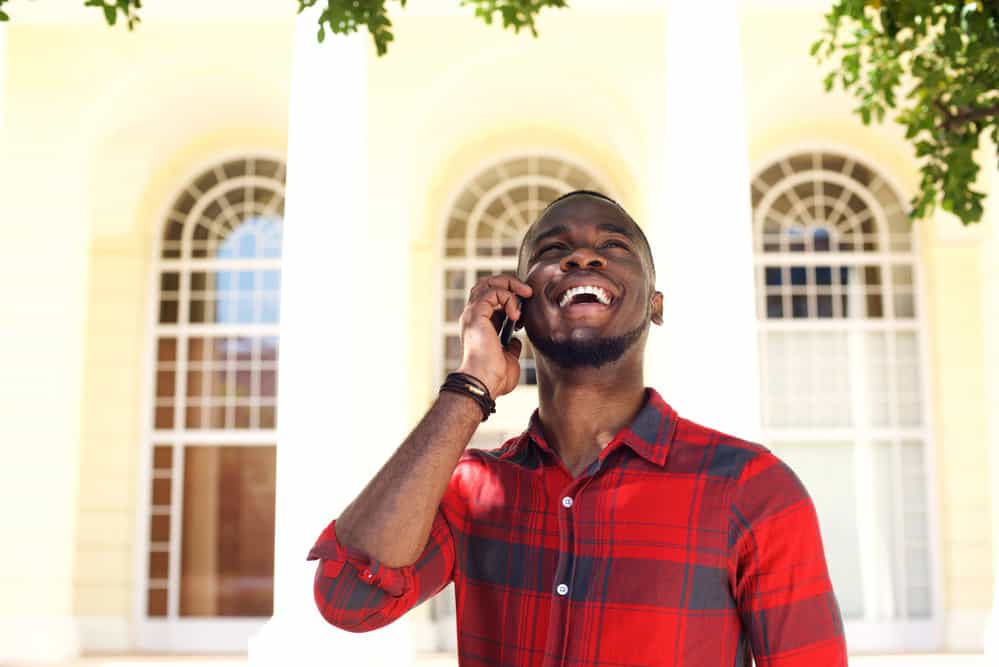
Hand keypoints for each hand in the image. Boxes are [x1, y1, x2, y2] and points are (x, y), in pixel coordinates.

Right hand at [455, 274, 532, 398]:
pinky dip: (509, 297)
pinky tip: (516, 315)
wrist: (485, 383)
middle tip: (527, 293)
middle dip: (509, 283)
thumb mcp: (508, 358)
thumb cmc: (495, 378)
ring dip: (511, 285)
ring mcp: (473, 313)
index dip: (510, 297)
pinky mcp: (476, 313)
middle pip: (487, 284)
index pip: (491, 297)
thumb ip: (511, 346)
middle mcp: (473, 316)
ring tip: (526, 296)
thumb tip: (515, 341)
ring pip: (489, 282)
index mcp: (479, 325)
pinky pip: (493, 291)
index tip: (525, 310)